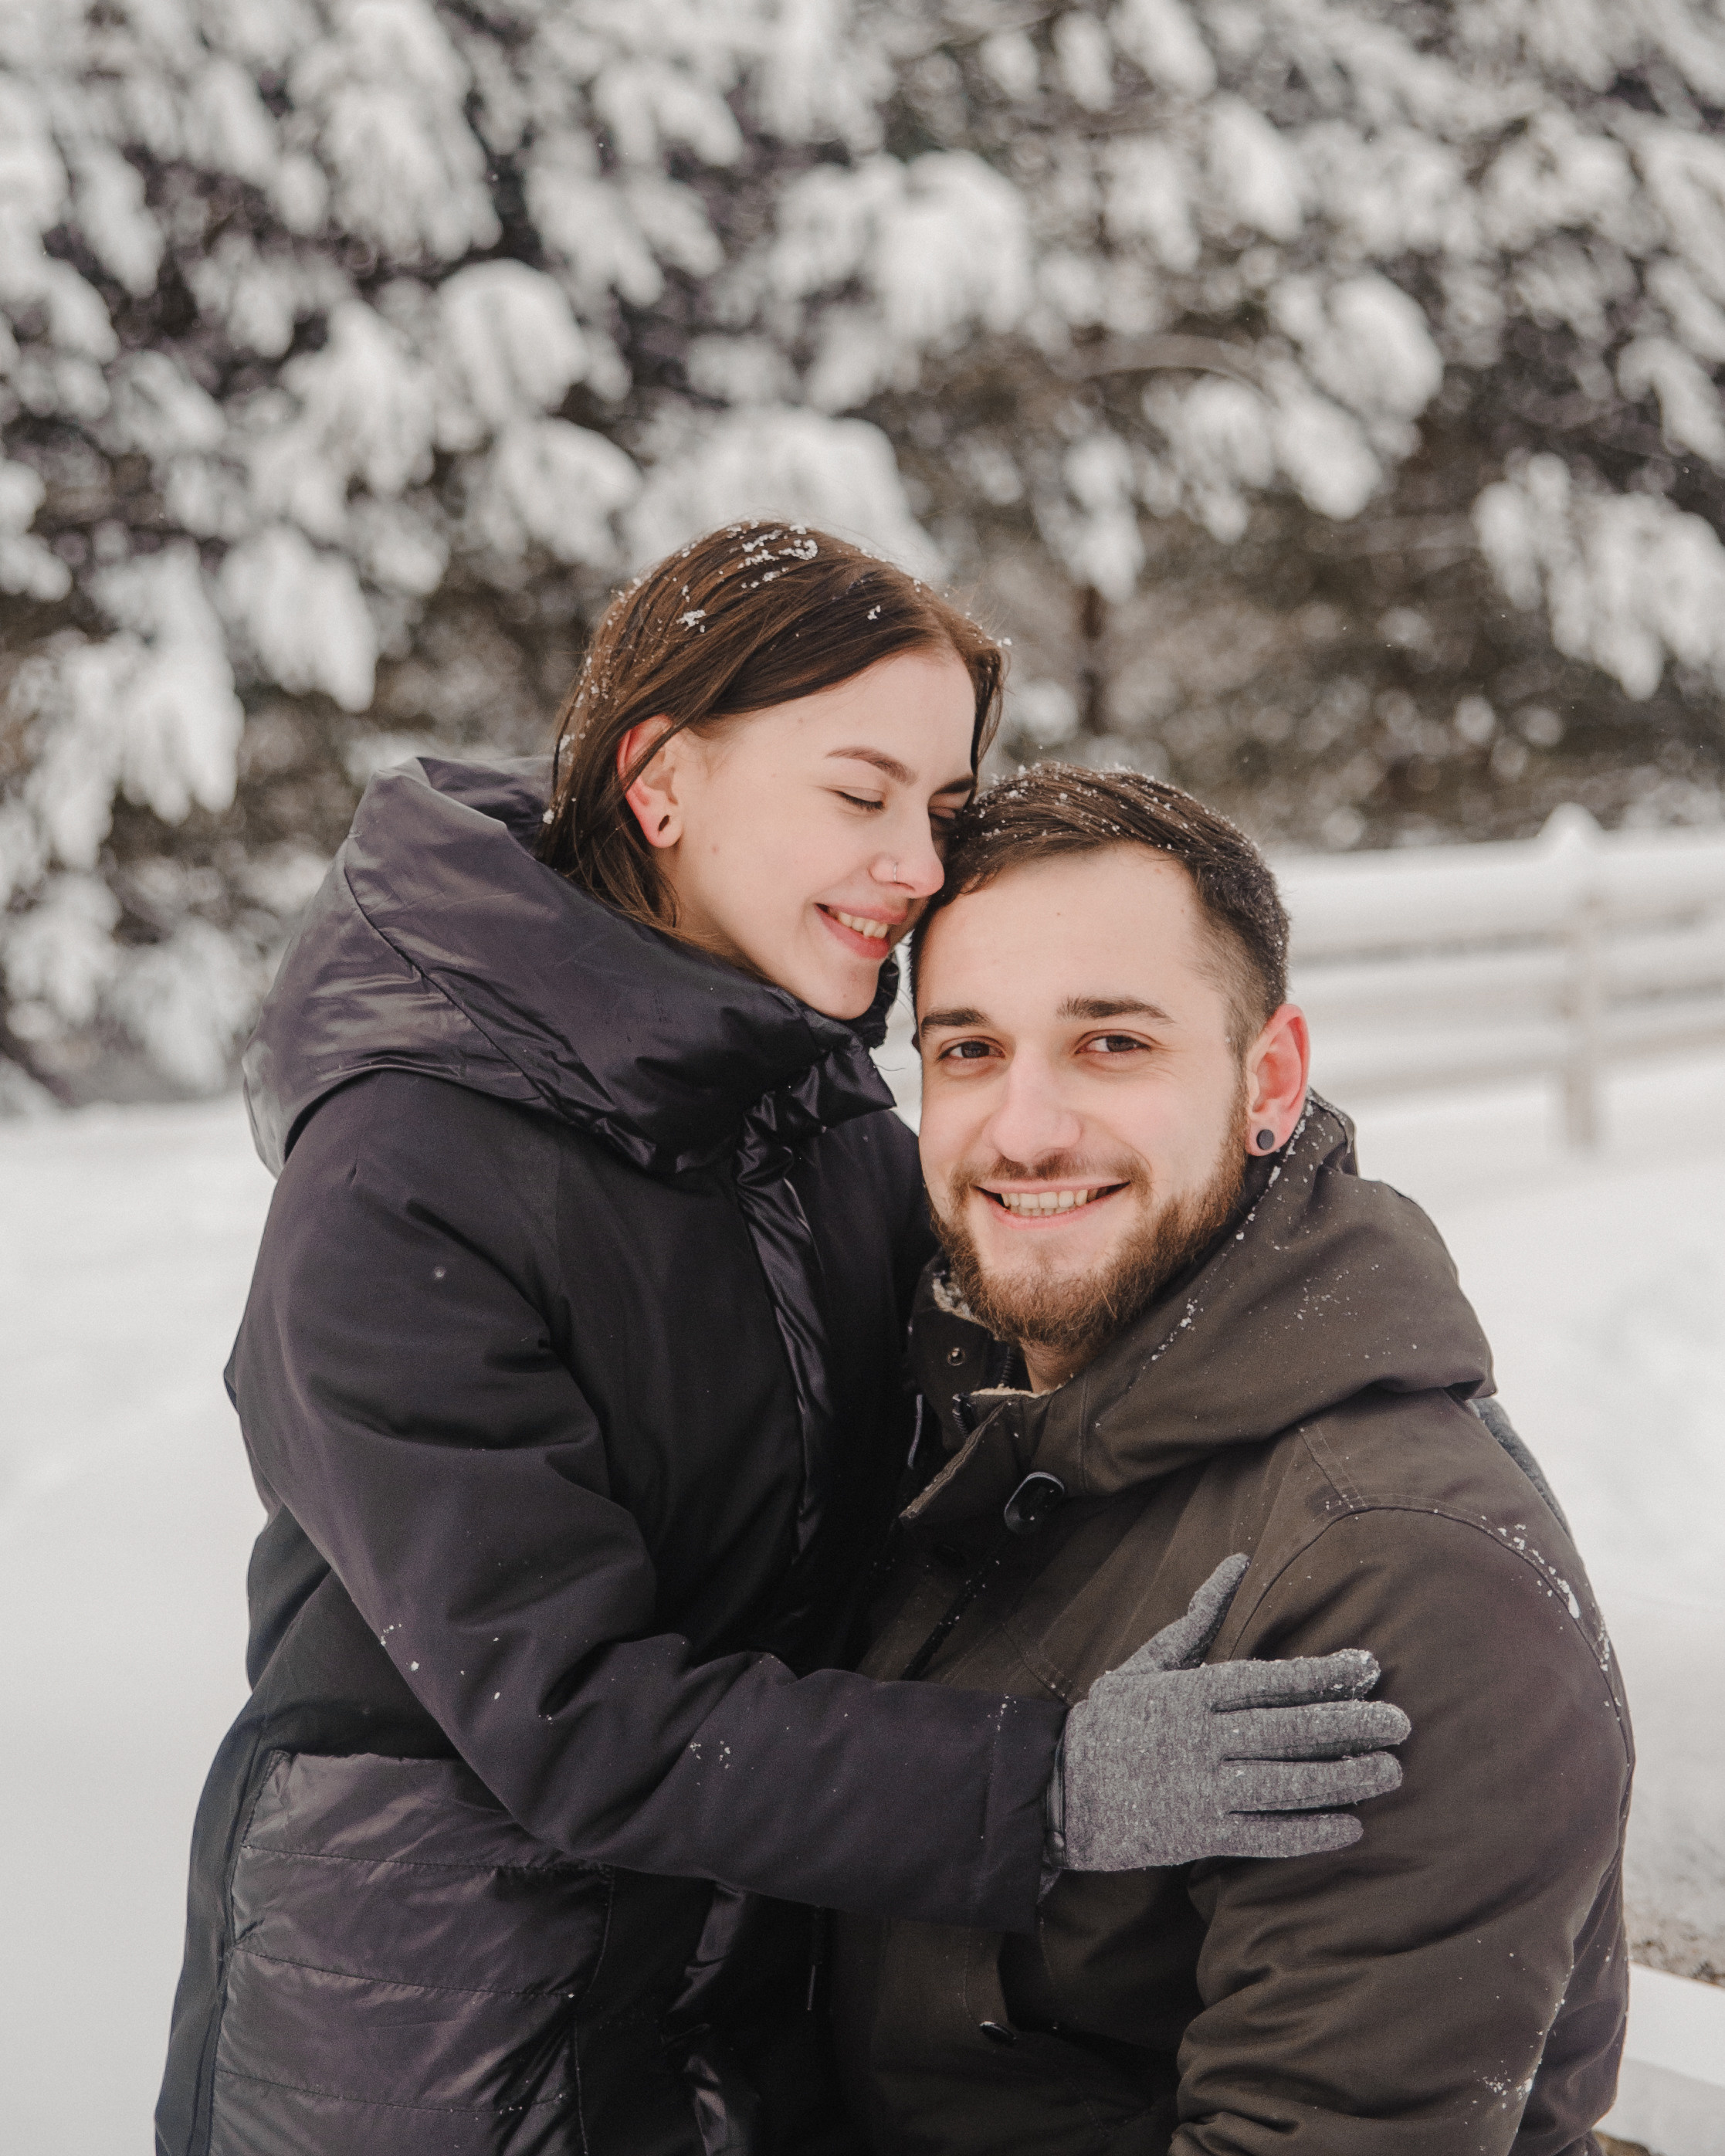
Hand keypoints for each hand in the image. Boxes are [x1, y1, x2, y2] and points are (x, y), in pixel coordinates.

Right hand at [1050, 1554, 1409, 1871]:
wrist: (1056, 1791)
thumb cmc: (1108, 1721)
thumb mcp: (1146, 1661)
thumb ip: (1198, 1618)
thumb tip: (1238, 1561)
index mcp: (1190, 1691)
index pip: (1269, 1679)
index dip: (1323, 1674)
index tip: (1369, 1668)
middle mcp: (1200, 1738)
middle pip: (1287, 1730)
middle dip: (1349, 1726)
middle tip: (1401, 1723)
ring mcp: (1201, 1788)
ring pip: (1284, 1783)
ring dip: (1342, 1779)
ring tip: (1390, 1773)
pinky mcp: (1199, 1834)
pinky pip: (1264, 1834)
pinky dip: (1309, 1833)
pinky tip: (1349, 1827)